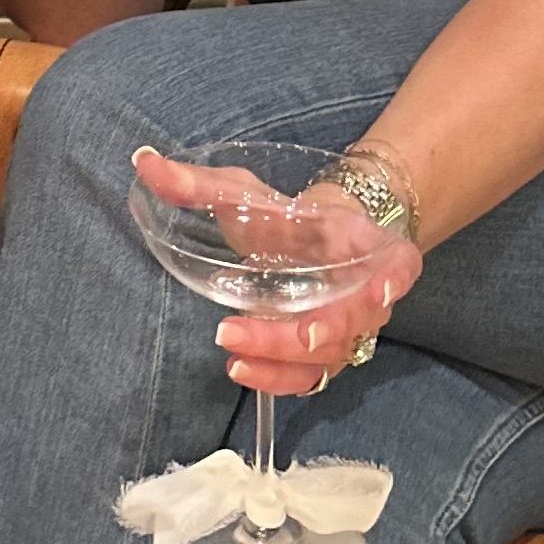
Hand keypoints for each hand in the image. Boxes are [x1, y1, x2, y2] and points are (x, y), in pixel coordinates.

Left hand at [130, 142, 421, 396]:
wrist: (312, 241)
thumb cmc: (288, 216)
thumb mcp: (247, 193)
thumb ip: (200, 184)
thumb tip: (144, 163)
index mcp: (366, 247)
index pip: (398, 265)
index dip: (394, 281)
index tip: (379, 292)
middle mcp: (366, 294)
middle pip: (347, 324)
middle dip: (296, 333)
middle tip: (241, 329)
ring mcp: (346, 331)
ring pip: (327, 359)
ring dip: (282, 363)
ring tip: (234, 358)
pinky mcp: (323, 355)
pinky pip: (309, 378)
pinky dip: (279, 380)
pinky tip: (242, 371)